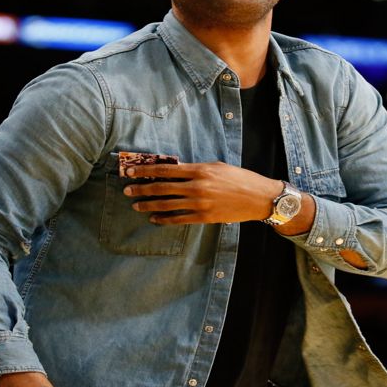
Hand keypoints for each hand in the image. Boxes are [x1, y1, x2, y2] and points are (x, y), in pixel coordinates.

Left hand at [123, 161, 281, 224]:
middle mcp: (197, 186)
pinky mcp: (204, 217)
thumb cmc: (239, 178)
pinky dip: (164, 219)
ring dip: (148, 205)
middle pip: (161, 188)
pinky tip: (154, 218)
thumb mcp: (216, 166)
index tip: (131, 171)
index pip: (165, 170)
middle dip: (141, 189)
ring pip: (166, 204)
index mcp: (199, 170)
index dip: (145, 170)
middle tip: (127, 190)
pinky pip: (178, 219)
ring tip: (136, 206)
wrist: (258, 198)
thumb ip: (195, 168)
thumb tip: (174, 170)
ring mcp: (200, 203)